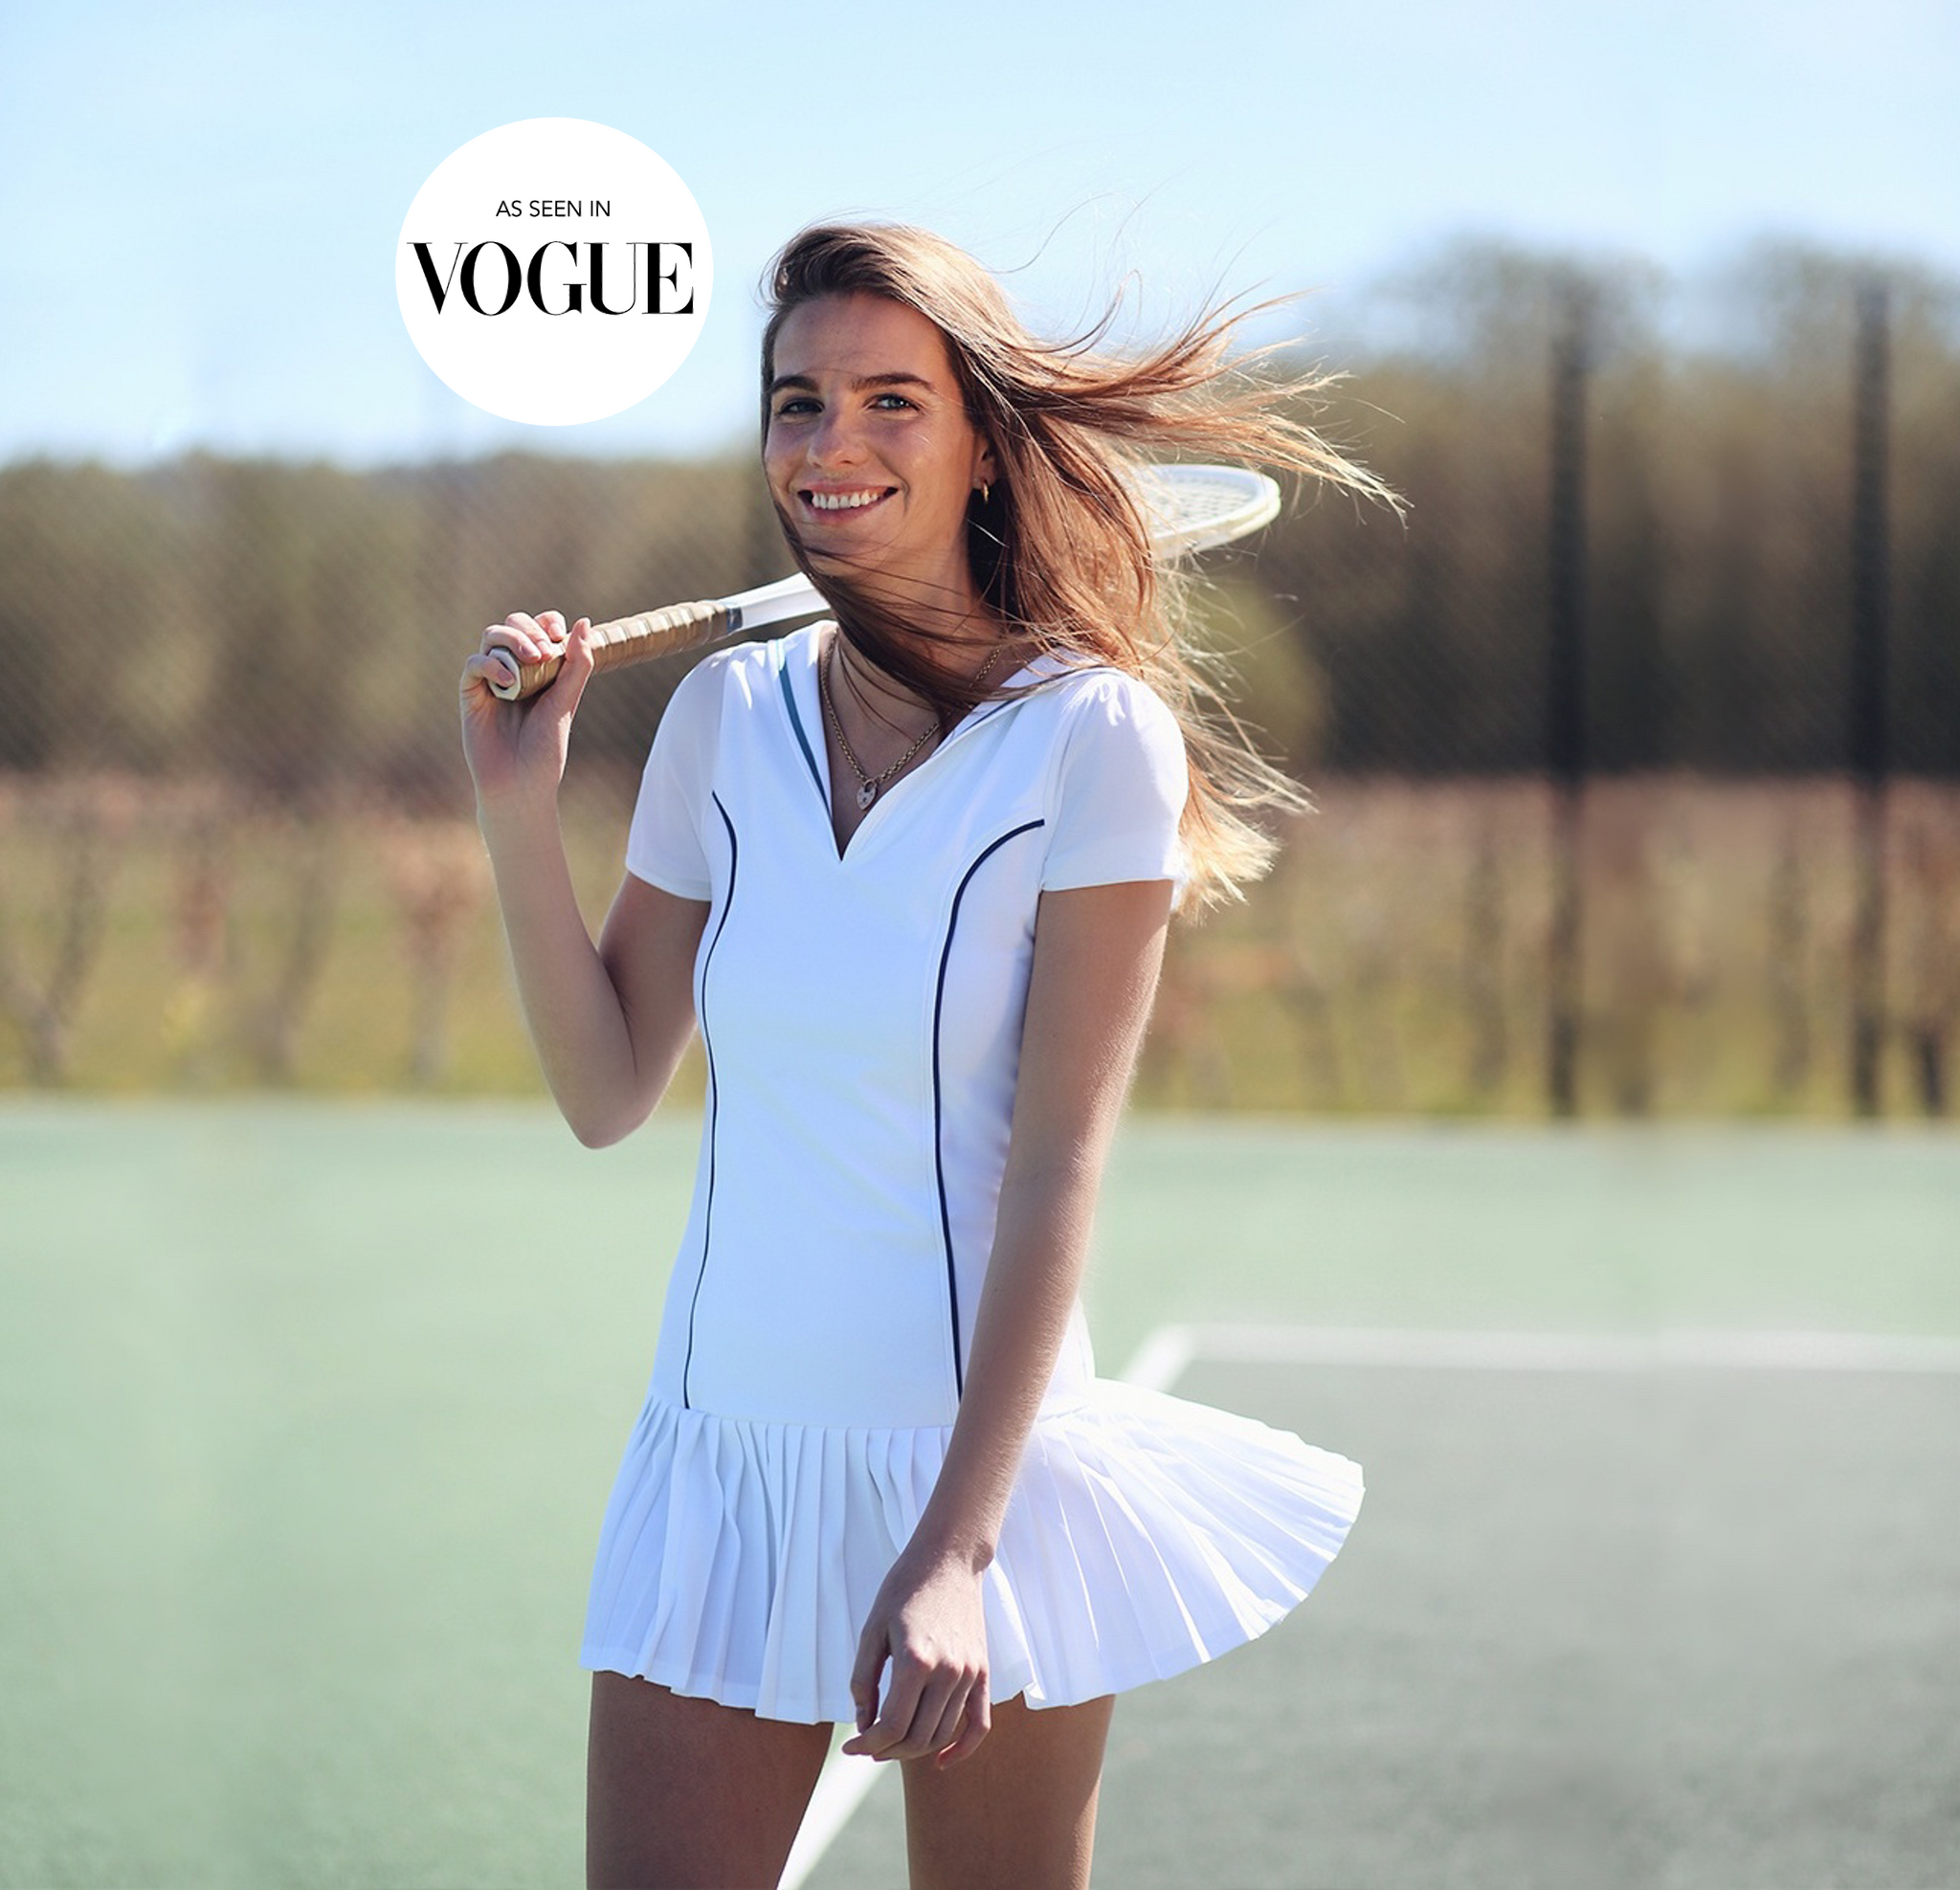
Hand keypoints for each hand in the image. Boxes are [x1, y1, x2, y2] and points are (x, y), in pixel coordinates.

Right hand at [459, 610, 593, 815]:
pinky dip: (490, 664)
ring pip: (492, 637)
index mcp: (541, 670)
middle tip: (545, 652)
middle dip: (529, 629)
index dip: (547, 621)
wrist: (520, 784)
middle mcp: (515, 670)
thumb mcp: (567, 702)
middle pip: (513, 624)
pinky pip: (474, 663)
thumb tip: (585, 622)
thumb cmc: (545, 749)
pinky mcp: (471, 693)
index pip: (540, 628)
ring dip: (513, 639)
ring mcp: (491, 679)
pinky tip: (508, 683)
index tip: (558, 633)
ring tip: (532, 659)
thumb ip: (578, 664)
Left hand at [844, 1545, 990, 1768]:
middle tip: (868, 1746)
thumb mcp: (872, 1629)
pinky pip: (979, 1724)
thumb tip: (864, 1724)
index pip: (890, 1726)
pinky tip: (941, 1761)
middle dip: (887, 1750)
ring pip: (942, 1733)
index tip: (851, 1747)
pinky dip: (961, 1748)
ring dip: (914, 1749)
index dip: (867, 1744)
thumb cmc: (905, 1588)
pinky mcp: (982, 1671)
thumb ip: (863, 1680)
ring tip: (892, 1745)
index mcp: (914, 1661)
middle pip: (916, 1737)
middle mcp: (947, 1672)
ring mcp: (969, 1673)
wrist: (950, 1558)